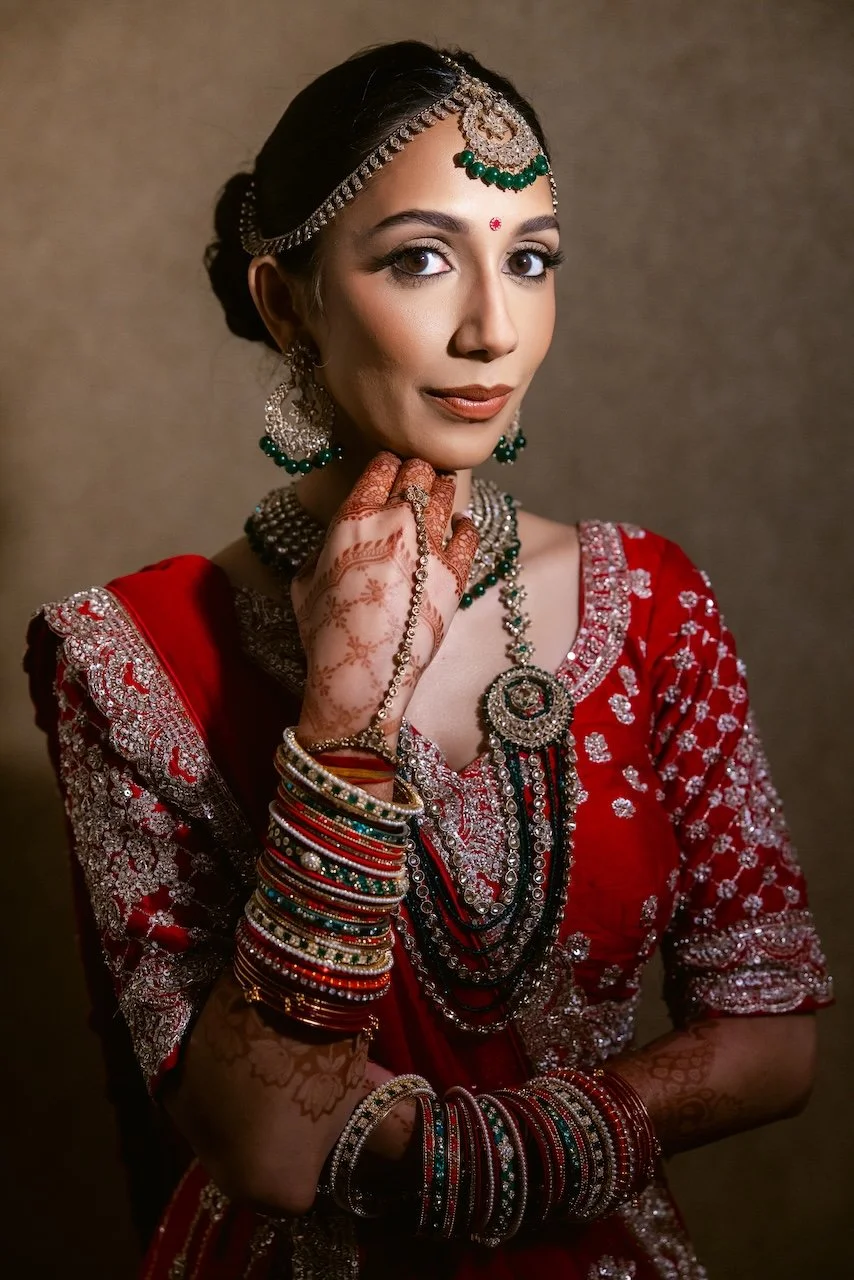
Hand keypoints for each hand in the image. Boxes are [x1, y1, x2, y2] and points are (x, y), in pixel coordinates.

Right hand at [291, 453, 477, 754]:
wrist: (361, 677)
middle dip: (417, 473)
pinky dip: (463, 526)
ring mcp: (429, 546)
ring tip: (440, 496)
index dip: (387, 466)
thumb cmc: (325, 633)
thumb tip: (336, 540)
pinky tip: (458, 529)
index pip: (380, 466)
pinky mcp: (455, 573)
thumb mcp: (304, 581)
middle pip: (417, 471)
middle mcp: (394, 522)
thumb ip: (323, 548)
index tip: (391, 470)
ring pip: (445, 492)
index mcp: (352, 518)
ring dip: (441, 491)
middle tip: (418, 482)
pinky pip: (469, 531)